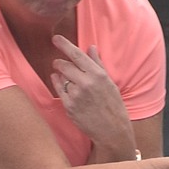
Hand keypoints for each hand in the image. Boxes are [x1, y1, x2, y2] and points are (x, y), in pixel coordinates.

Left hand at [51, 36, 135, 157]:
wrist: (112, 130)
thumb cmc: (112, 105)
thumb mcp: (108, 82)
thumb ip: (97, 64)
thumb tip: (91, 47)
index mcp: (97, 75)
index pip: (77, 55)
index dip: (64, 45)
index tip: (55, 38)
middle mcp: (86, 83)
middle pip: (65, 65)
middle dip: (59, 62)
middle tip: (58, 62)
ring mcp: (76, 95)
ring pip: (61, 78)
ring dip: (61, 75)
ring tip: (66, 78)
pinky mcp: (69, 106)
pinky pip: (58, 89)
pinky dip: (57, 83)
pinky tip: (58, 81)